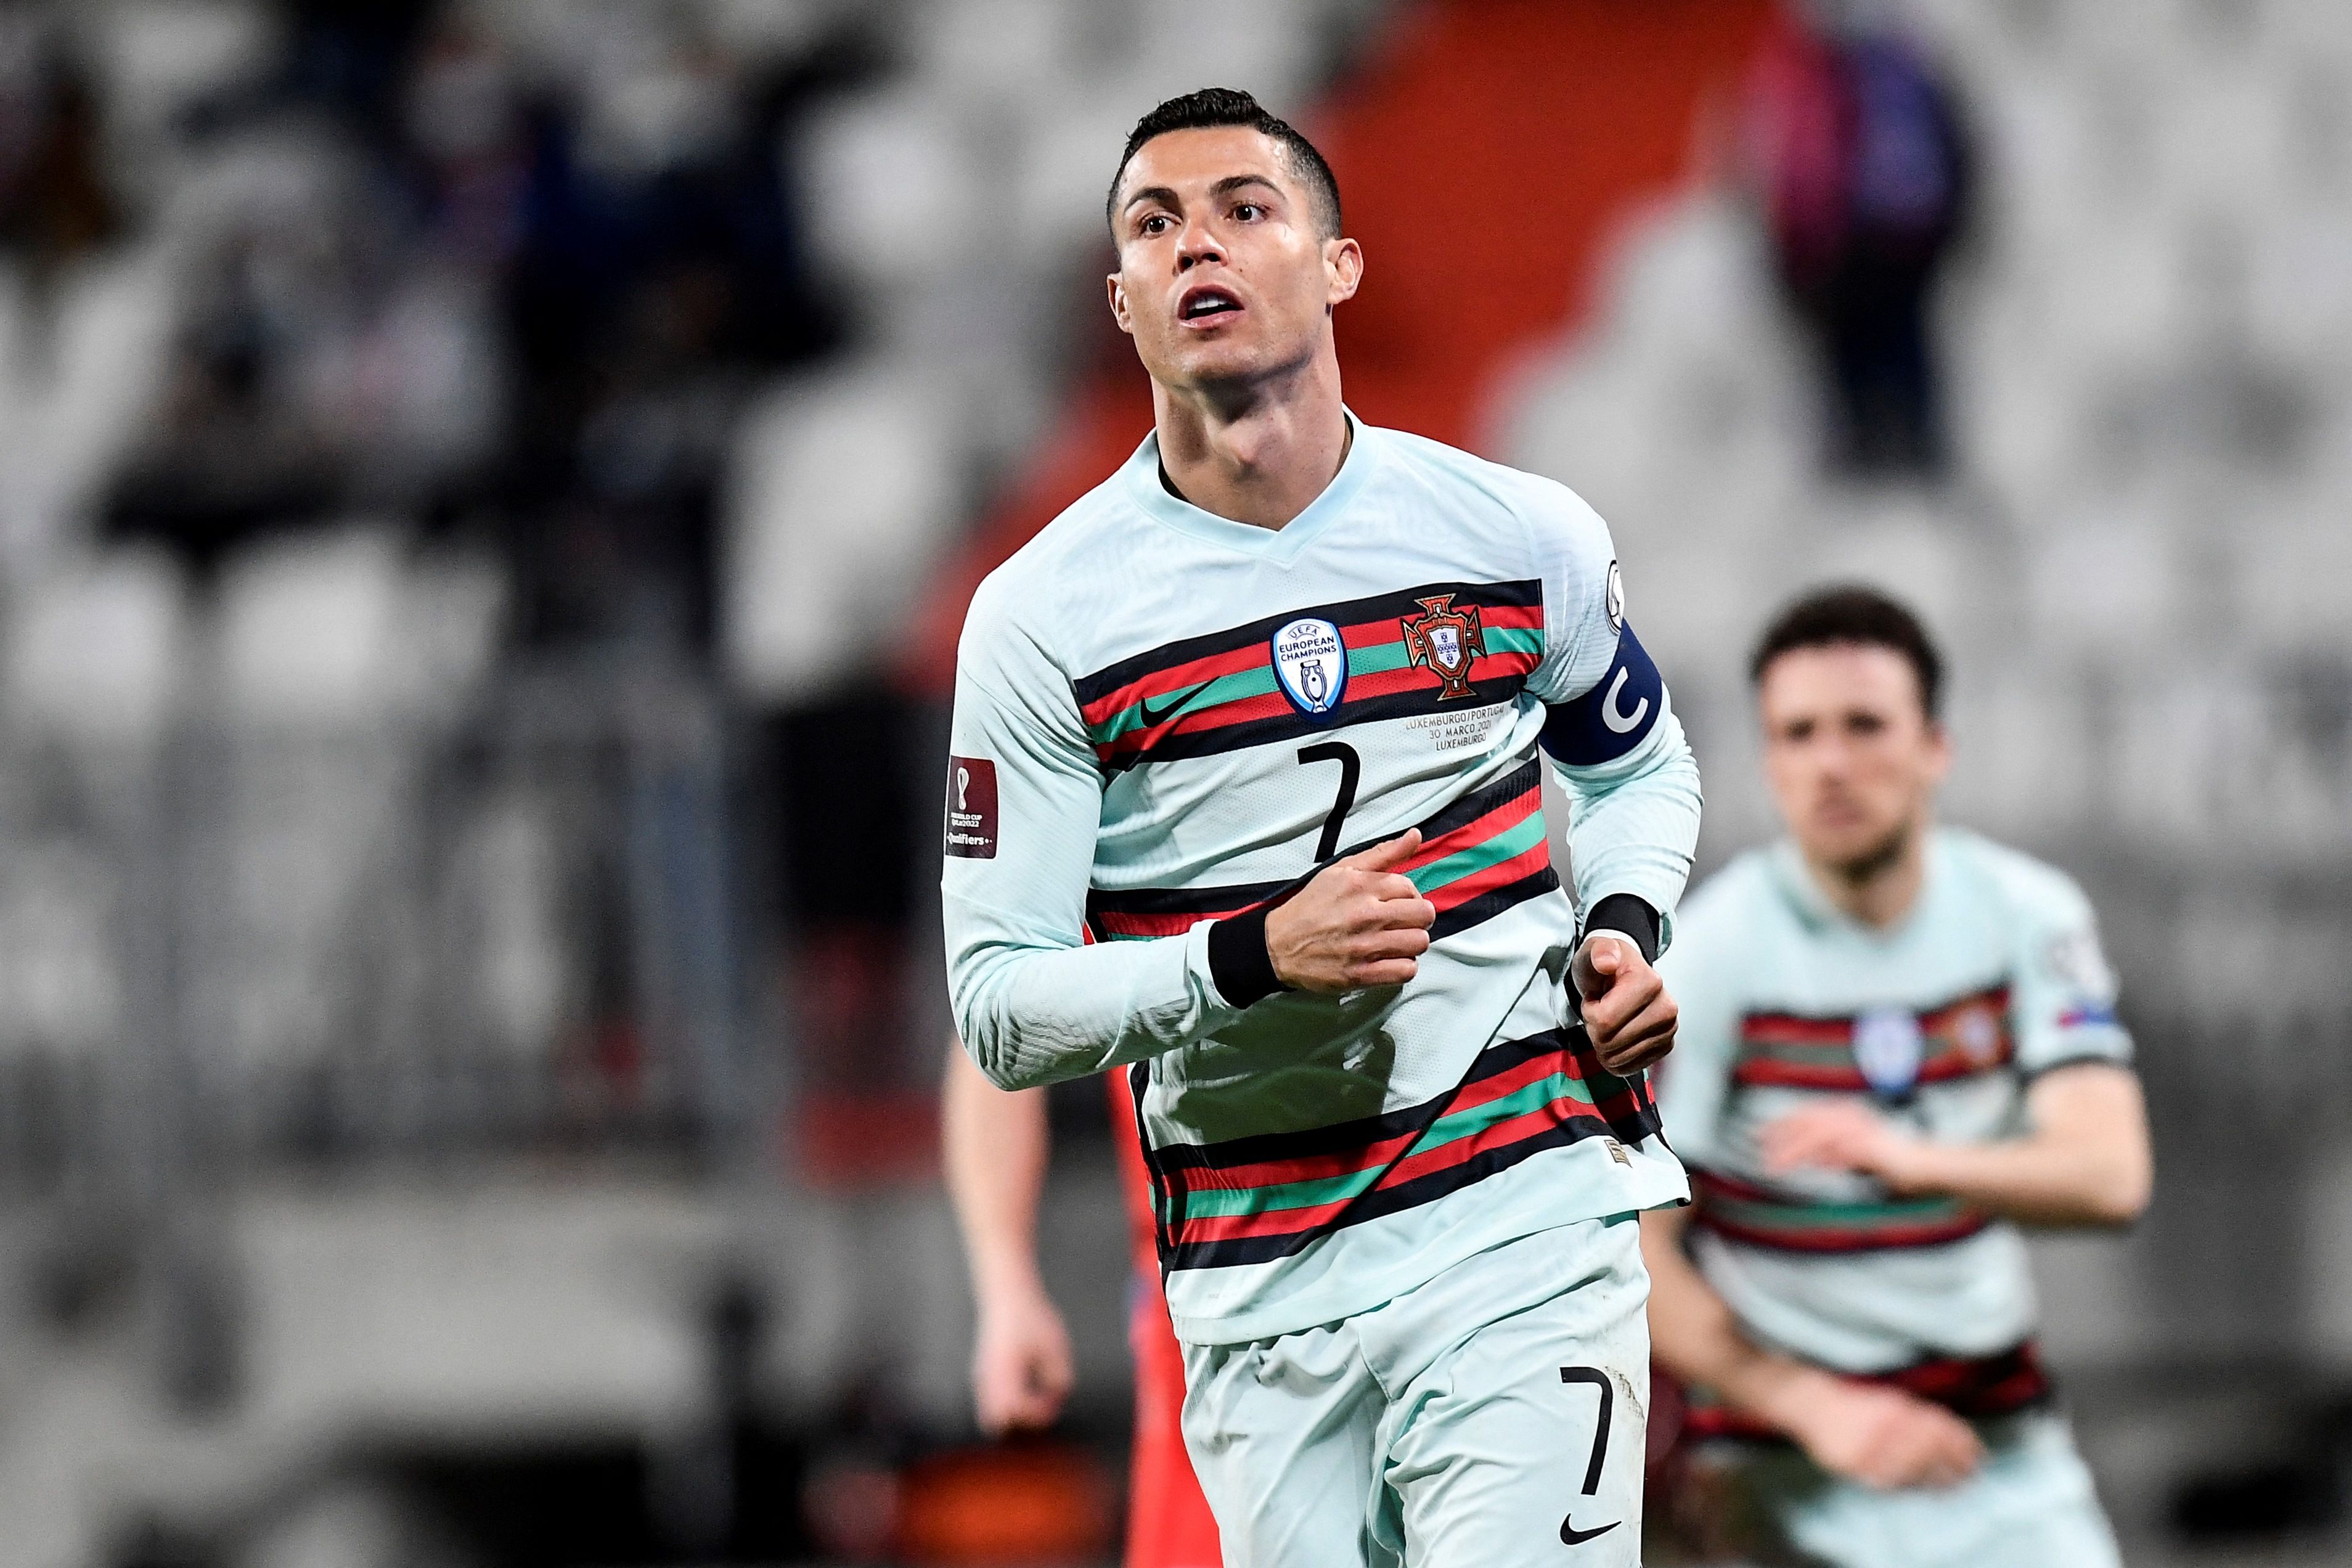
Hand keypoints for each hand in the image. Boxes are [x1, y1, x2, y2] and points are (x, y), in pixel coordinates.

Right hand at [971, 1281, 1073, 1434]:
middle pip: (996, 1422)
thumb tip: (1058, 1400)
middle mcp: (988, 1378)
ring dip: (1017, 1413)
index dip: (1038, 1411)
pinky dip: (1011, 1405)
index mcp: (1004, 1368)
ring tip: (1038, 1394)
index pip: (1015, 1408)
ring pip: (992, 1416)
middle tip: (1044, 1402)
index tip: (1055, 1398)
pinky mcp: (985, 1377)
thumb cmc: (1033, 1318)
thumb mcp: (1055, 1344)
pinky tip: (1030, 1386)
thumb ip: (1060, 1377)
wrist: (1007, 1297)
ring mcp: (983, 1379)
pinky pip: (993, 1405)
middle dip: (1022, 1420)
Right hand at [1264, 830, 1437, 992]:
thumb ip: (1382, 853)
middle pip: (1424, 915)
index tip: (1396, 902)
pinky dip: (1404, 967)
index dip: (1408, 895)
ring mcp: (1364, 946)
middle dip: (1417, 918)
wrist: (1278, 945)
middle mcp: (1365, 914)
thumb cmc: (1312, 906)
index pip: (1411, 887)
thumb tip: (1415, 835)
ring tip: (1396, 941)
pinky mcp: (1361, 974)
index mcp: (1361, 885)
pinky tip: (1391, 960)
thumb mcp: (1341, 870)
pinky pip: (1406, 971)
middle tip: (1401, 922)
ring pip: (1419, 942)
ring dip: (1411, 943)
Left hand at [1572, 934, 1676, 1072]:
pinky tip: (1617, 1036)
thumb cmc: (1604, 965)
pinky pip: (1629, 1067)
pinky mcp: (1665, 1046)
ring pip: (1618, 1058)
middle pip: (1611, 1042)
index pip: (1605, 1020)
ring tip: (1609, 1020)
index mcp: (1650, 983)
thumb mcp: (1594, 950)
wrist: (1620, 975)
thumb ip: (1598, 952)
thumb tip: (1606, 961)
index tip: (1596, 997)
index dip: (1589, 1012)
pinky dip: (1615, 1056)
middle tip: (1600, 1009)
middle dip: (1594, 1029)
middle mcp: (1666, 1008)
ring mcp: (1668, 1030)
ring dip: (1603, 1043)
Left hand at [1759, 1100, 1922, 1189]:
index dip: (1783, 1123)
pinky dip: (1818, 1159)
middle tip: (1760, 1149)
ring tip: (1774, 1167)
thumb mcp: (1855, 1155)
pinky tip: (1805, 1169)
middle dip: (1780, 1135)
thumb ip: (1835, 1154)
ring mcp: (1860, 1128)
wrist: (1923, 1164)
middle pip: (1806, 1120)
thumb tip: (1816, 1158)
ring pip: (1815, 1136)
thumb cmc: (1892, 1161)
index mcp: (1846, 1113)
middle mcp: (1851, 1115)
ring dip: (1791, 1151)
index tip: (1762, 1135)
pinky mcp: (1867, 1145)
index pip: (1807, 1114)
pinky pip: (1834, 1150)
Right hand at [1780, 1373, 1983, 1489]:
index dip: (1963, 1444)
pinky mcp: (1859, 1468)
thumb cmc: (1852, 1396)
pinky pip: (1893, 1481)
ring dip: (1939, 1479)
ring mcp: (1872, 1451)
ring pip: (1916, 1471)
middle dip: (1956, 1465)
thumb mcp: (1888, 1396)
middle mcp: (1887, 1430)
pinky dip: (1911, 1483)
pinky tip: (1921, 1484)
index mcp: (1897, 1408)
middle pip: (1933, 1454)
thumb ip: (1917, 1414)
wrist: (1810, 1402)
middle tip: (1972, 1472)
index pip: (1940, 1431)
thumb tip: (1954, 1437)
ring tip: (1954, 1483)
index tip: (1978, 1452)